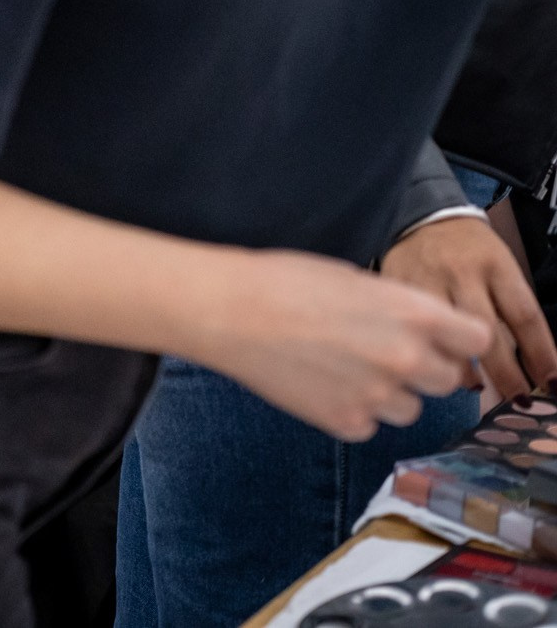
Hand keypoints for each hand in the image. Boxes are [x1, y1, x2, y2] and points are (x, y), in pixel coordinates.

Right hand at [190, 249, 492, 441]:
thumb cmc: (284, 282)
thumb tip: (424, 330)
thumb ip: (401, 308)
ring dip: (387, 394)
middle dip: (421, 368)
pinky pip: (368, 425)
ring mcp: (377, 395)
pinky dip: (351, 411)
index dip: (457, 339)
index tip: (439, 338)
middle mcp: (406, 358)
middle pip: (446, 379)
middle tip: (381, 353)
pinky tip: (320, 385)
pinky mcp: (345, 422)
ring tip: (343, 369)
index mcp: (415, 314)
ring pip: (409, 409)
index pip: (476, 339)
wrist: (229, 311)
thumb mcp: (356, 279)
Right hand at [382, 214, 556, 398]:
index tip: (550, 383)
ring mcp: (425, 281)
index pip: (524, 316)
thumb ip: (509, 308)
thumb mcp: (499, 267)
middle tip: (518, 399)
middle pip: (486, 332)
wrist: (420, 216)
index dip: (541, 354)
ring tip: (480, 388)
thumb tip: (532, 364)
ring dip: (466, 371)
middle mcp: (461, 272)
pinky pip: (410, 331)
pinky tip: (439, 370)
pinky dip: (429, 356)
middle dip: (507, 373)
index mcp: (495, 264)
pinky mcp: (394, 288)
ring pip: (444, 336)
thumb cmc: (469, 251)